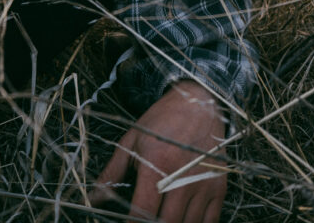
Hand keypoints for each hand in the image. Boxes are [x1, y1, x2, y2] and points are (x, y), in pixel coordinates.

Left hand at [91, 80, 226, 222]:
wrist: (198, 103)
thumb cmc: (162, 121)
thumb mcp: (132, 140)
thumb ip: (113, 171)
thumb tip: (94, 197)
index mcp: (157, 163)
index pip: (144, 210)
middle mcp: (182, 176)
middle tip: (144, 221)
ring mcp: (204, 183)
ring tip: (161, 218)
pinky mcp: (219, 187)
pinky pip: (210, 222)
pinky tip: (182, 219)